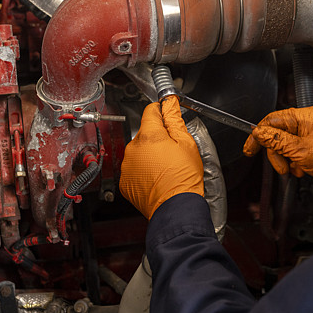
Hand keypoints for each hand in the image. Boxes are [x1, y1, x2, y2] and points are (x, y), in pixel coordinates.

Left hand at [120, 96, 203, 218]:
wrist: (176, 208)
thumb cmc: (183, 179)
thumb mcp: (186, 144)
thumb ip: (175, 120)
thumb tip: (170, 103)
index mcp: (148, 135)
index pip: (150, 111)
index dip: (161, 111)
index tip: (167, 115)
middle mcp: (133, 148)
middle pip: (144, 133)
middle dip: (157, 138)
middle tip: (172, 151)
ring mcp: (127, 165)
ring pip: (138, 151)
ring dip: (149, 155)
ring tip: (165, 167)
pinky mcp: (125, 181)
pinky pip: (134, 168)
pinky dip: (143, 170)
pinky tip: (157, 177)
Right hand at [242, 106, 312, 189]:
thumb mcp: (300, 151)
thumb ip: (277, 141)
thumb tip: (259, 133)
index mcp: (304, 116)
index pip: (272, 120)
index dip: (259, 135)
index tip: (250, 148)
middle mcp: (308, 120)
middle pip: (278, 134)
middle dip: (277, 153)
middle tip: (281, 167)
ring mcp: (312, 130)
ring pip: (286, 143)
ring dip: (287, 159)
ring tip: (295, 169)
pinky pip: (296, 148)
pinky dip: (296, 160)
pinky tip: (302, 168)